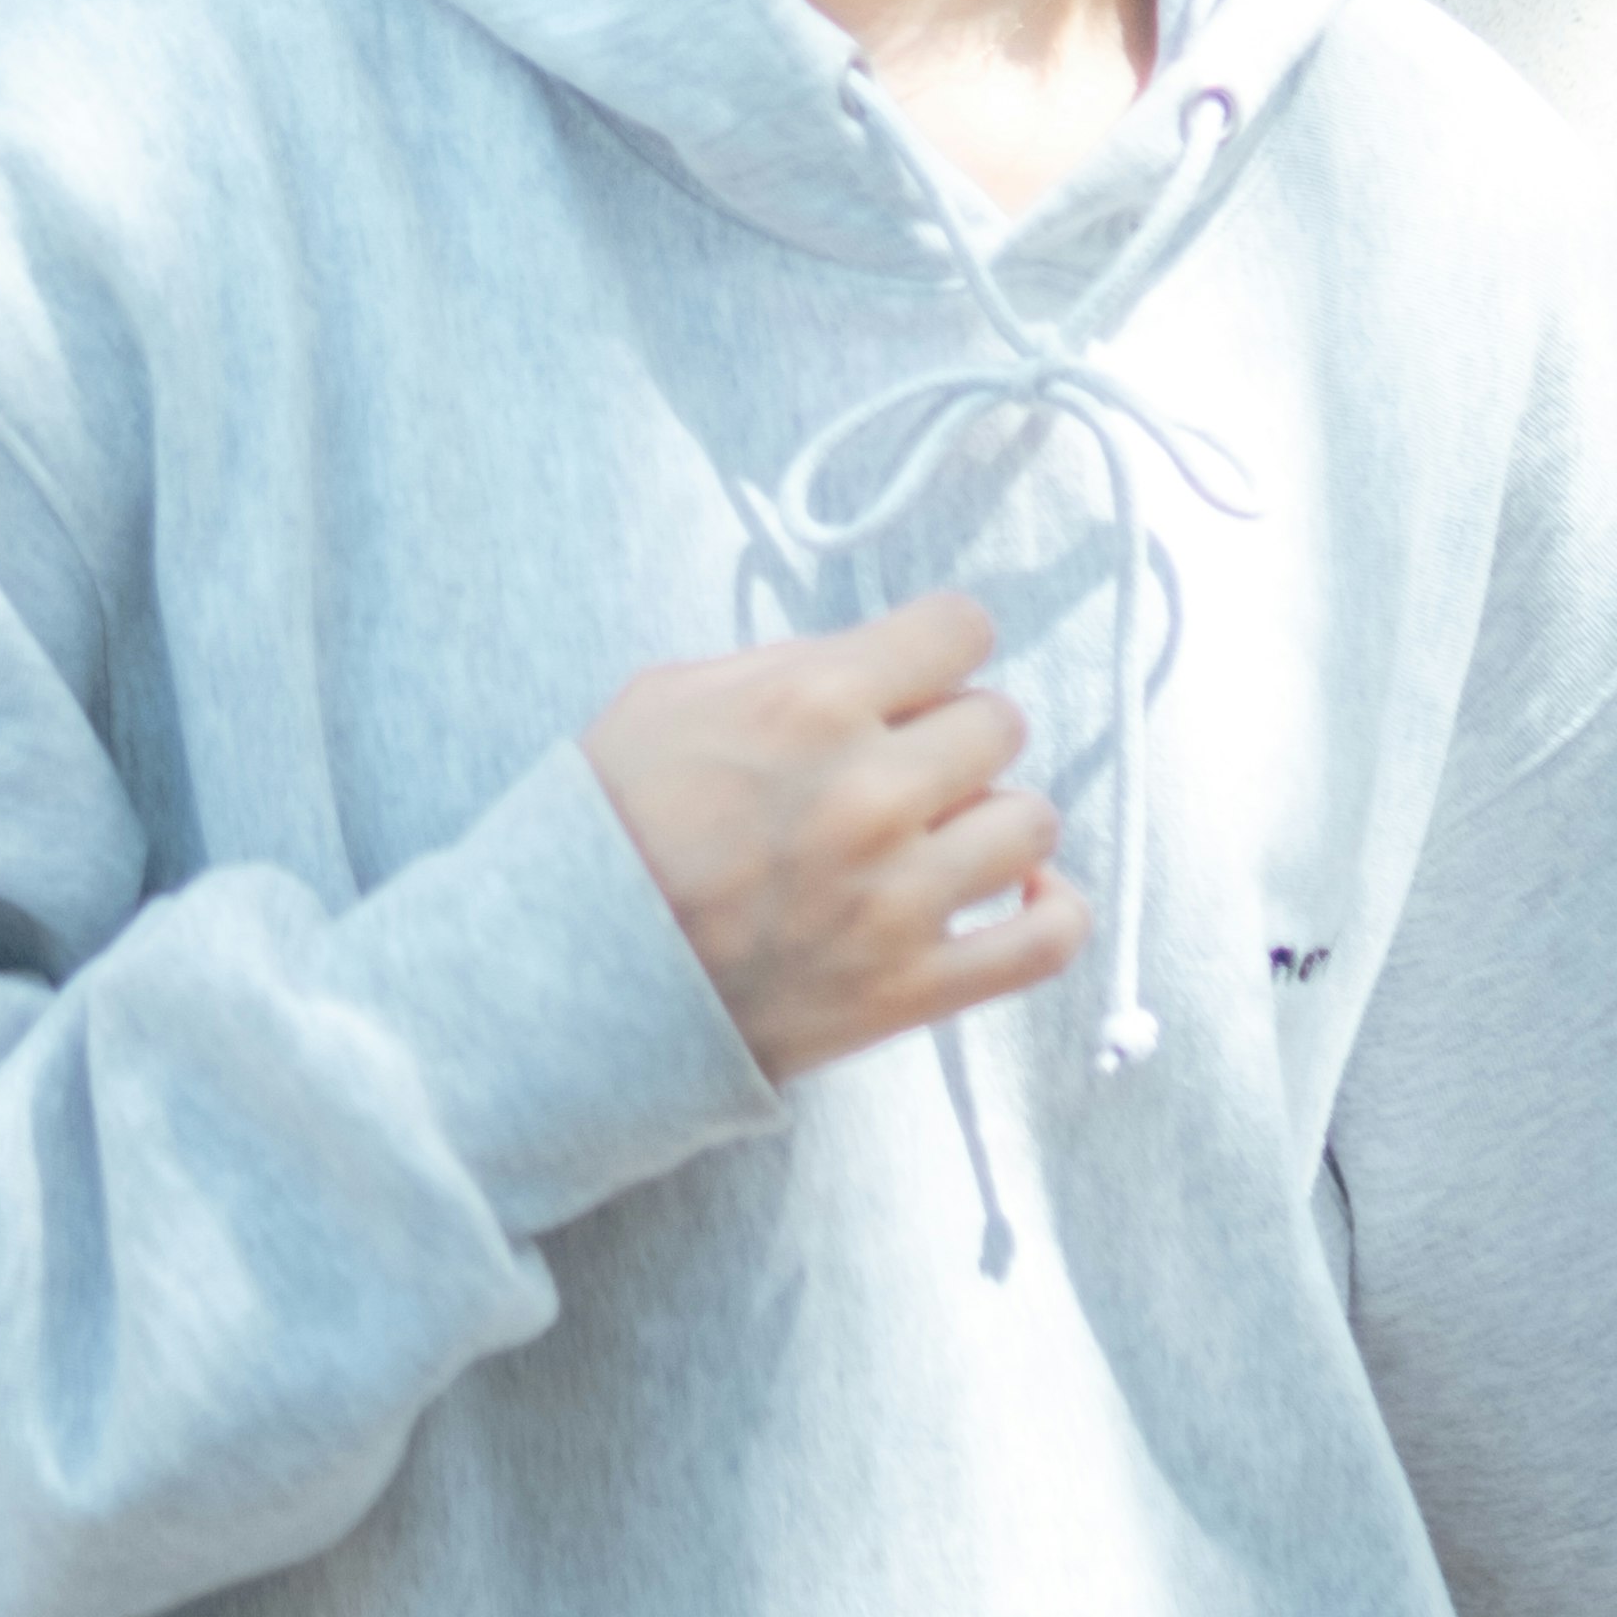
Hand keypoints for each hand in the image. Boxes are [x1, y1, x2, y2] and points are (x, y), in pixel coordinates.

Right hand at [581, 590, 1085, 1084]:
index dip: (939, 647)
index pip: (962, 628)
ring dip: (991, 820)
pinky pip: (1047, 943)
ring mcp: (899, 897)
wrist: (566, 978)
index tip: (917, 672)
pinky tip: (1017, 896)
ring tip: (941, 834)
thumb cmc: (609, 826)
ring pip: (1032, 821)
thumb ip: (792, 667)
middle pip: (1001, 722)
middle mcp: (871, 791)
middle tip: (904, 764)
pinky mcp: (910, 988)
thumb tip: (878, 664)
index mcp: (814, 701)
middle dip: (955, 733)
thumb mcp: (673, 695)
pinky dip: (1051, 914)